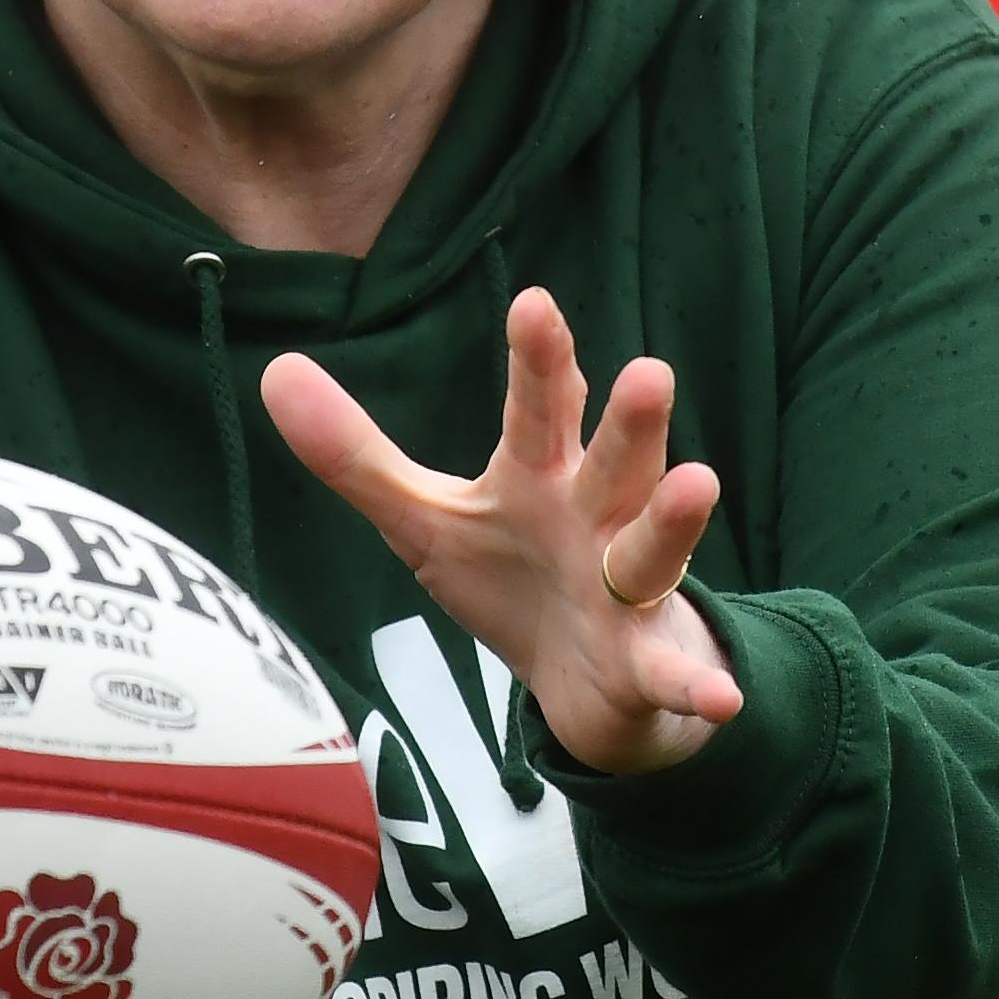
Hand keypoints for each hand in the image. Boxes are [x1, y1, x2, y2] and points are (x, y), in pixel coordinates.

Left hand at [263, 288, 741, 778]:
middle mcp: (597, 520)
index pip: (541, 411)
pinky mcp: (647, 666)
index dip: (540, 359)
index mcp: (543, 478)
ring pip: (654, 549)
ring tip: (699, 483)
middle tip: (649, 372)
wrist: (590, 685)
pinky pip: (672, 677)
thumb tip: (276, 369)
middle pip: (614, 464)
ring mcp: (628, 591)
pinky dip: (696, 685)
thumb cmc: (513, 578)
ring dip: (676, 520)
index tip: (535, 304)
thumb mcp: (426, 518)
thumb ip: (356, 456)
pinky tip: (722, 695)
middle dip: (630, 423)